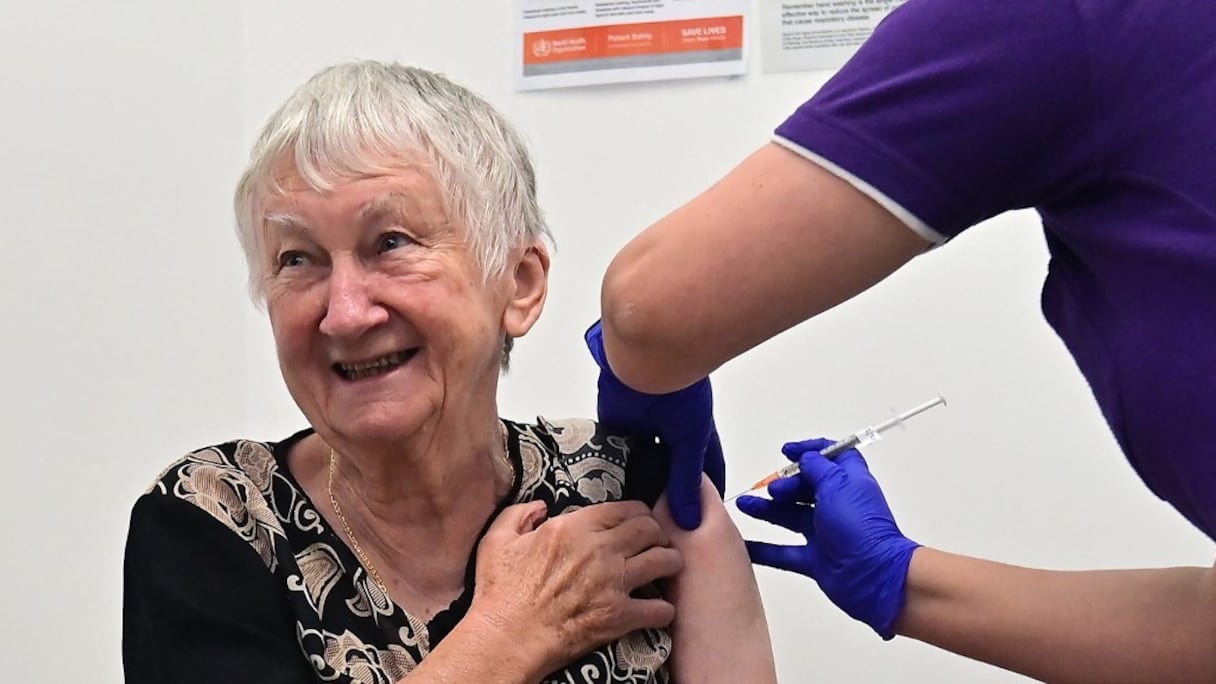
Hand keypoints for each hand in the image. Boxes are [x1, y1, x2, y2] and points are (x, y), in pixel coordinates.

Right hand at [472, 500, 683, 674]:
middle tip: (659, 541)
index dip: (639, 512)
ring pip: (663, 561)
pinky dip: (664, 609)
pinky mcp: (619, 616)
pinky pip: (660, 608)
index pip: (625, 508)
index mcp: (573, 528)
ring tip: (669, 566)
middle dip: (660, 533)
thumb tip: (541, 505)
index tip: (641, 519)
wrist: (506, 638)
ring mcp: (613, 583)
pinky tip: (660, 609)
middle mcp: (600, 550)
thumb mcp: (497, 540)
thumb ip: (520, 514)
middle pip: (650, 530)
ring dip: (671, 562)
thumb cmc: (500, 592)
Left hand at [585, 320, 724, 529]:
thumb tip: (690, 521)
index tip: (703, 526)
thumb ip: (686, 479)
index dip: (705, 498)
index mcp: (696, 435)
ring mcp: (643, 431)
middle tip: (662, 531)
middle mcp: (669, 434)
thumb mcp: (691, 441)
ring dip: (638, 485)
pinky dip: (612, 472)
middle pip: (669, 473)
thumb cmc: (681, 392)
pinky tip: (610, 498)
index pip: (704, 473)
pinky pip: (614, 455)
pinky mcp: (616, 428)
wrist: (646, 361)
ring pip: (641, 466)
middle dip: (666, 496)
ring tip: (634, 521)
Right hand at [736, 438, 919, 638]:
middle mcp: (837, 506)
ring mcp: (826, 533)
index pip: (830, 458)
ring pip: (790, 516)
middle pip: (805, 487)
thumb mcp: (837, 484)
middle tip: (772, 489)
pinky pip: (783, 552)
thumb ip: (817, 467)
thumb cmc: (861, 528)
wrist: (874, 576)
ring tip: (744, 504)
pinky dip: (763, 548)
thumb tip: (805, 457)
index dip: (810, 451)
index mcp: (848, 483)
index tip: (788, 451)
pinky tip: (743, 543)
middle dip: (785, 483)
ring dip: (766, 509)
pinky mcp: (816, 560)